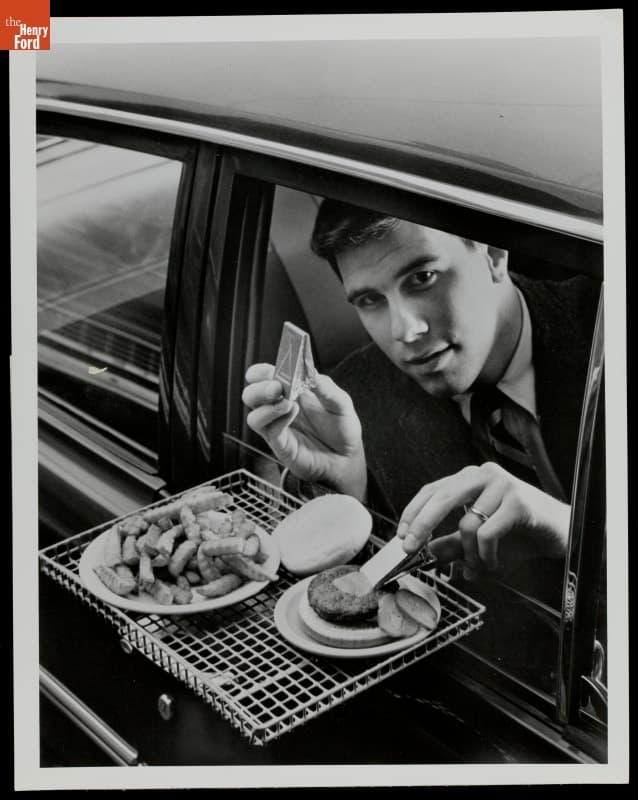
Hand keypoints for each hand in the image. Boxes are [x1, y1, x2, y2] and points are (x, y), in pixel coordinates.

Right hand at [242, 363, 367, 500]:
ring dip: (266, 406)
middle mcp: (279, 408)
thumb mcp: (340, 401)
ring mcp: (278, 427)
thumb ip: (324, 386)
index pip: (263, 377)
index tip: (271, 370)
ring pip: (253, 415)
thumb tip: (309, 370)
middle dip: (260, 388)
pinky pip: (268, 431)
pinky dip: (277, 420)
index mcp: (290, 390)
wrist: (347, 458)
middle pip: (250, 395)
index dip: (261, 372)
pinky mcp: (280, 444)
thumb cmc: (342, 429)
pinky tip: (292, 413)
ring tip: (288, 403)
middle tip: (277, 387)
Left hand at [396, 462, 569, 578]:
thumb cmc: (520, 532)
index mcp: (470, 478)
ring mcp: (503, 485)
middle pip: (441, 497)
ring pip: (466, 524)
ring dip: (468, 555)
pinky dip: (486, 556)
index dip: (413, 512)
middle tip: (410, 549)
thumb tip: (426, 551)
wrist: (562, 532)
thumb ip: (452, 543)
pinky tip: (494, 563)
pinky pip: (487, 534)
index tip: (401, 536)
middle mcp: (484, 475)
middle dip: (422, 526)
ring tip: (478, 568)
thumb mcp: (479, 540)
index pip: (432, 490)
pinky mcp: (519, 502)